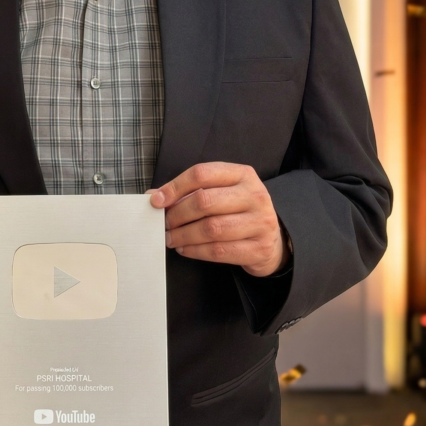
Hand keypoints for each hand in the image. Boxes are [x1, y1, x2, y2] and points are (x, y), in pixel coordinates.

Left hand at [149, 162, 290, 276]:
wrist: (272, 240)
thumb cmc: (238, 211)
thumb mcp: (221, 193)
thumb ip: (189, 192)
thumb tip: (153, 196)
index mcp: (243, 174)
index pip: (202, 173)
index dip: (175, 186)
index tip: (156, 200)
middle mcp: (255, 195)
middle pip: (204, 201)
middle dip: (177, 214)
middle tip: (165, 223)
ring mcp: (261, 222)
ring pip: (211, 228)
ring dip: (184, 235)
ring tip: (171, 238)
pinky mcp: (259, 249)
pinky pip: (219, 251)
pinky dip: (195, 251)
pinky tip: (185, 249)